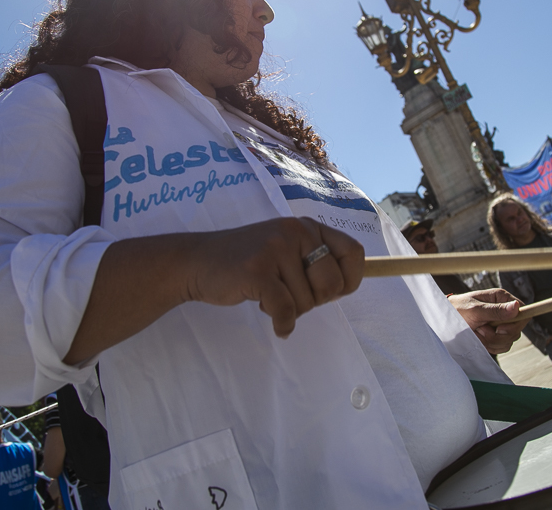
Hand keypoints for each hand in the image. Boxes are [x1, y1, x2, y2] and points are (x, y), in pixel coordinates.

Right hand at [186, 217, 364, 337]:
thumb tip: (348, 284)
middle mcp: (296, 231)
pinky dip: (282, 324)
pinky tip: (272, 322)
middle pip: (332, 284)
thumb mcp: (286, 250)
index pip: (354, 253)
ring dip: (290, 311)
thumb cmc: (247, 263)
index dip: (348, 280)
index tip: (329, 292)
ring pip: (307, 302)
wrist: (197, 261)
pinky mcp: (257, 270)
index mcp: (308, 227)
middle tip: (290, 296)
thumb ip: (315, 261)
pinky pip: (285, 310)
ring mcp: (276, 248)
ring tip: (267, 296)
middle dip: (314, 301)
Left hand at [448, 288, 527, 354]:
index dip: (516, 323)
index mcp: (501, 299)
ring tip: (477, 332)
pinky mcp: (496, 336)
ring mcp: (501, 325)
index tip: (500, 328)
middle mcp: (504, 311)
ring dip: (492, 341)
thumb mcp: (475, 310)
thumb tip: (517, 307)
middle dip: (499, 335)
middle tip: (481, 329)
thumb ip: (496, 311)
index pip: (524, 311)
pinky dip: (490, 347)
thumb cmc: (457, 310)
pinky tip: (479, 339)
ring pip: (509, 340)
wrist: (444, 322)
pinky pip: (502, 347)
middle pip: (517, 329)